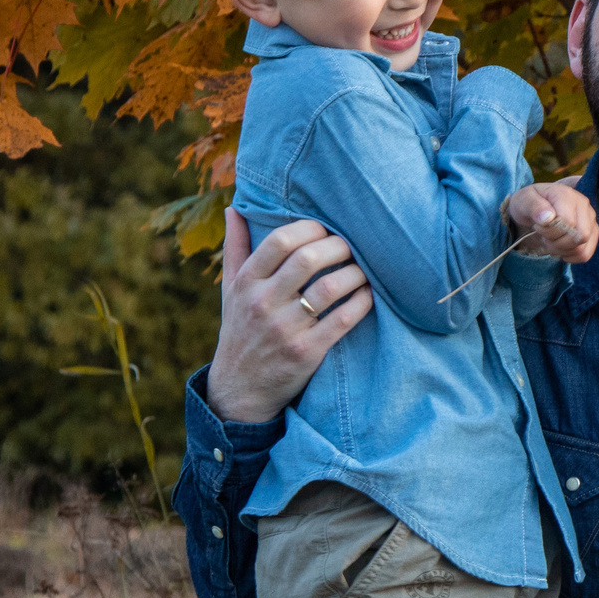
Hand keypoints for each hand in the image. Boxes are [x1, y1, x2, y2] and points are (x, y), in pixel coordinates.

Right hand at [208, 209, 372, 423]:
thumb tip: (233, 207)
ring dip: (355, 274)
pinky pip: (342, 321)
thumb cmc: (240, 331)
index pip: (280, 241)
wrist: (240, 389)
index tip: (325, 230)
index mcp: (246, 282)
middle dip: (338, 246)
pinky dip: (361, 303)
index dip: (309, 228)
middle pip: (308, 259)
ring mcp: (285, 329)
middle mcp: (263, 303)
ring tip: (364, 270)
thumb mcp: (230, 290)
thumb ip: (235, 248)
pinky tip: (368, 295)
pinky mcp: (306, 352)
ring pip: (330, 288)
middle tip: (352, 247)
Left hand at [505, 182, 598, 264]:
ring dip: (562, 250)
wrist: (533, 210)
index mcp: (566, 194)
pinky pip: (585, 254)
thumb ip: (533, 206)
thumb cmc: (528, 205)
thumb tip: (548, 217)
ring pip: (582, 248)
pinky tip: (559, 248)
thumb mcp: (523, 202)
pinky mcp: (592, 233)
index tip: (538, 226)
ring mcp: (590, 219)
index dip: (550, 231)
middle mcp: (583, 205)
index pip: (568, 222)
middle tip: (544, 236)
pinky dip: (570, 256)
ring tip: (551, 241)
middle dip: (557, 243)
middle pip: (580, 236)